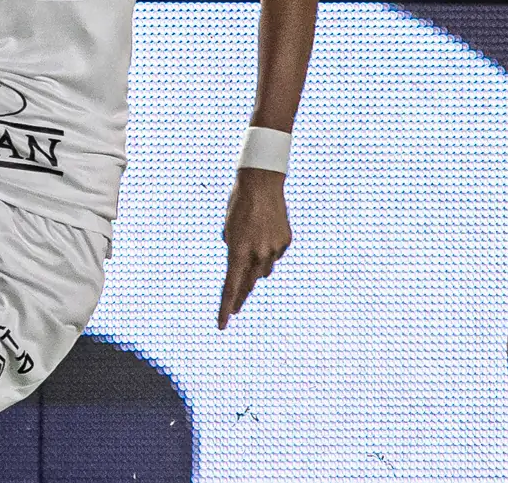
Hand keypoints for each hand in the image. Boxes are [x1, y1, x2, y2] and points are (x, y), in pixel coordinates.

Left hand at [218, 167, 291, 328]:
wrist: (262, 182)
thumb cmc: (239, 205)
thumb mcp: (228, 231)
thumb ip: (234, 252)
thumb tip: (244, 269)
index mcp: (238, 252)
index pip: (230, 287)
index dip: (225, 307)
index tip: (222, 325)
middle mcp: (258, 254)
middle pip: (248, 284)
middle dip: (241, 296)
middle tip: (236, 309)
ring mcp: (274, 249)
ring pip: (263, 270)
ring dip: (255, 267)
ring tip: (251, 247)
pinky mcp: (285, 242)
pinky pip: (274, 255)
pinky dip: (268, 251)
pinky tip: (265, 234)